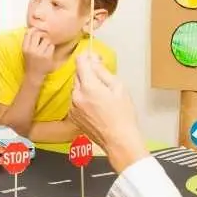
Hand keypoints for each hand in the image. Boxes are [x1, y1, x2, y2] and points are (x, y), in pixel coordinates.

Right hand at [22, 29, 54, 79]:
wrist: (34, 74)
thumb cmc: (30, 60)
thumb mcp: (25, 51)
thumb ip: (28, 41)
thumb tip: (34, 27)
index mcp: (25, 47)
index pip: (28, 33)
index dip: (33, 30)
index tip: (37, 31)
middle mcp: (31, 50)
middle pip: (38, 34)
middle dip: (42, 35)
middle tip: (43, 38)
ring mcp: (40, 53)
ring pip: (46, 40)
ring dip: (47, 42)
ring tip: (46, 46)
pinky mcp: (47, 57)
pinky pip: (51, 46)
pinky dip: (51, 48)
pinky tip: (48, 51)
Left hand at [70, 54, 147, 172]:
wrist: (118, 140)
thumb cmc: (123, 114)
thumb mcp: (118, 87)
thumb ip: (102, 71)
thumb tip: (93, 59)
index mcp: (88, 86)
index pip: (80, 62)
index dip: (87, 57)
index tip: (94, 58)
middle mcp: (76, 95)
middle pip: (77, 74)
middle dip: (87, 72)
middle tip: (102, 77)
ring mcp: (73, 106)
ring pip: (76, 87)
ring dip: (85, 86)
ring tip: (101, 95)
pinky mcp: (72, 115)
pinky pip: (75, 99)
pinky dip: (83, 98)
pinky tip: (95, 106)